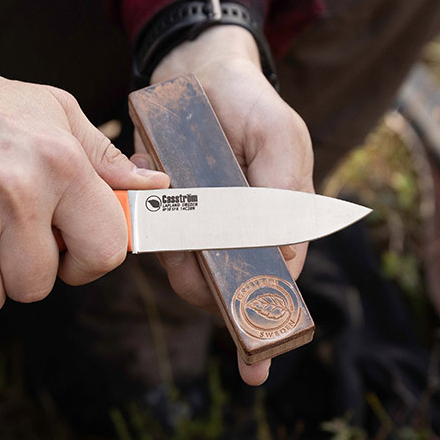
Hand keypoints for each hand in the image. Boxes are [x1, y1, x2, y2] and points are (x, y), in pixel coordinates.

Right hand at [0, 63, 168, 315]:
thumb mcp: (55, 114)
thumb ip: (105, 158)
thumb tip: (155, 186)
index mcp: (60, 166)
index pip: (104, 251)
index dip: (88, 264)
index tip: (69, 255)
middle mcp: (15, 194)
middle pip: (37, 286)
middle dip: (25, 272)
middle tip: (6, 239)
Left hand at [139, 26, 314, 385]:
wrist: (197, 77)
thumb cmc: (250, 109)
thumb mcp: (279, 137)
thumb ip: (284, 191)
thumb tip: (281, 254)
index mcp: (277, 228)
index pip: (275, 287)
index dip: (264, 324)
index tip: (254, 362)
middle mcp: (240, 238)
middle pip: (225, 290)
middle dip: (209, 284)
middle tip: (193, 254)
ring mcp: (203, 232)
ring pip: (188, 273)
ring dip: (178, 254)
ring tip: (174, 209)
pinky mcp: (168, 219)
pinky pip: (158, 242)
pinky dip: (155, 228)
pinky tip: (155, 186)